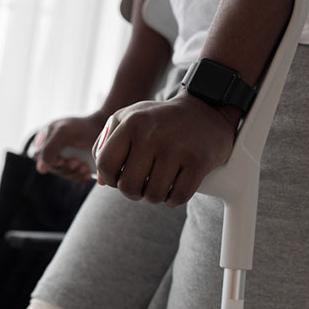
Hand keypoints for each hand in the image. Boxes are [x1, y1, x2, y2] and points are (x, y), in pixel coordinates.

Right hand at [34, 112, 108, 181]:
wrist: (104, 127)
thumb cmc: (83, 127)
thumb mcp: (63, 133)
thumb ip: (49, 149)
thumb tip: (41, 169)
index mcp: (45, 138)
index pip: (40, 157)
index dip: (50, 162)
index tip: (63, 160)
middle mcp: (53, 148)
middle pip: (52, 167)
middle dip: (65, 168)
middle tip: (77, 162)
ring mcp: (65, 156)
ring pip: (64, 173)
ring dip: (74, 173)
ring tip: (84, 166)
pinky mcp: (76, 164)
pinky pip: (74, 176)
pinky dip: (80, 176)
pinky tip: (87, 172)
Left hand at [94, 91, 240, 205]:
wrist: (206, 109)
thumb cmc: (160, 120)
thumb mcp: (128, 119)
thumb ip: (106, 145)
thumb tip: (102, 181)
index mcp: (132, 123)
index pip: (105, 164)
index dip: (110, 178)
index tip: (119, 178)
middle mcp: (152, 135)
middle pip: (129, 186)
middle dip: (133, 192)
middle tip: (142, 184)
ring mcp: (177, 148)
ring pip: (154, 195)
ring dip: (155, 196)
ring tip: (159, 183)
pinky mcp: (199, 161)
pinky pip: (178, 197)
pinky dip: (174, 199)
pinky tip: (175, 187)